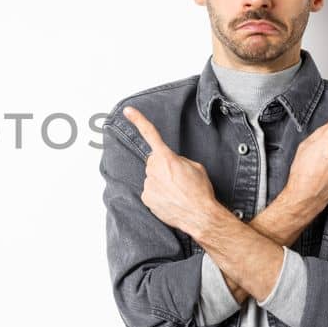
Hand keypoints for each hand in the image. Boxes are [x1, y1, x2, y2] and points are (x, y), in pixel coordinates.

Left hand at [122, 106, 219, 234]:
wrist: (199, 215)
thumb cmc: (200, 191)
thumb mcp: (195, 167)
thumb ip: (178, 160)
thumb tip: (170, 163)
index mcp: (166, 157)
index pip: (150, 134)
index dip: (138, 120)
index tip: (127, 111)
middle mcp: (153, 169)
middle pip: (154, 162)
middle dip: (163, 167)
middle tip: (178, 179)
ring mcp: (148, 184)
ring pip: (152, 178)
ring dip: (161, 182)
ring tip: (177, 192)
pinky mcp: (146, 198)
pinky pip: (150, 192)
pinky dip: (158, 195)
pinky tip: (170, 200)